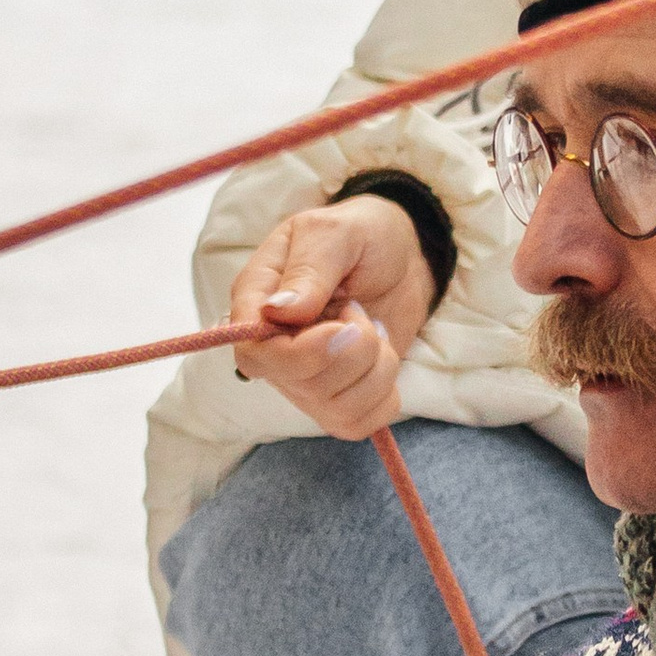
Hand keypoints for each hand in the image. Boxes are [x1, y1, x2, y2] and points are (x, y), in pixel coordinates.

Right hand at [225, 191, 438, 439]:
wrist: (402, 256)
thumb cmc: (361, 237)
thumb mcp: (336, 233)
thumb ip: (308, 269)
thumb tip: (276, 312)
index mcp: (256, 302)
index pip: (254, 354)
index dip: (300, 353)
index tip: (342, 325)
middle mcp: (274, 349)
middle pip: (302, 385)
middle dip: (353, 350)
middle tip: (358, 310)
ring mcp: (304, 380)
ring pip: (337, 409)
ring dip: (376, 367)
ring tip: (370, 329)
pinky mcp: (338, 400)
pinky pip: (361, 423)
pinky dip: (385, 393)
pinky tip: (380, 358)